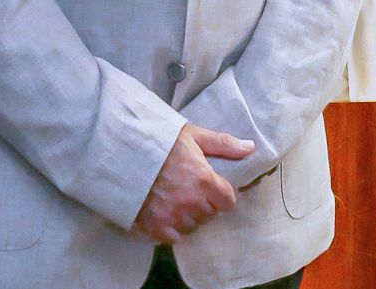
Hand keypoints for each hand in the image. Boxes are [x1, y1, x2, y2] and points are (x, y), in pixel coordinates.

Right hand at [133, 124, 254, 243]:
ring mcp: (173, 216)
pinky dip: (171, 229)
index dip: (220, 194)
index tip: (211, 187)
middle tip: (189, 191)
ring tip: (176, 201)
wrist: (124, 152)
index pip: (227, 201)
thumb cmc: (161, 142)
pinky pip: (174, 238)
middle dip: (204, 204)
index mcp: (205, 180)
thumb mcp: (195, 136)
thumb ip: (224, 144)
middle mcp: (192, 201)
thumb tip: (250, 148)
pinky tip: (165, 214)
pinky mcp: (155, 226)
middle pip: (210, 214)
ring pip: (192, 226)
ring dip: (188, 217)